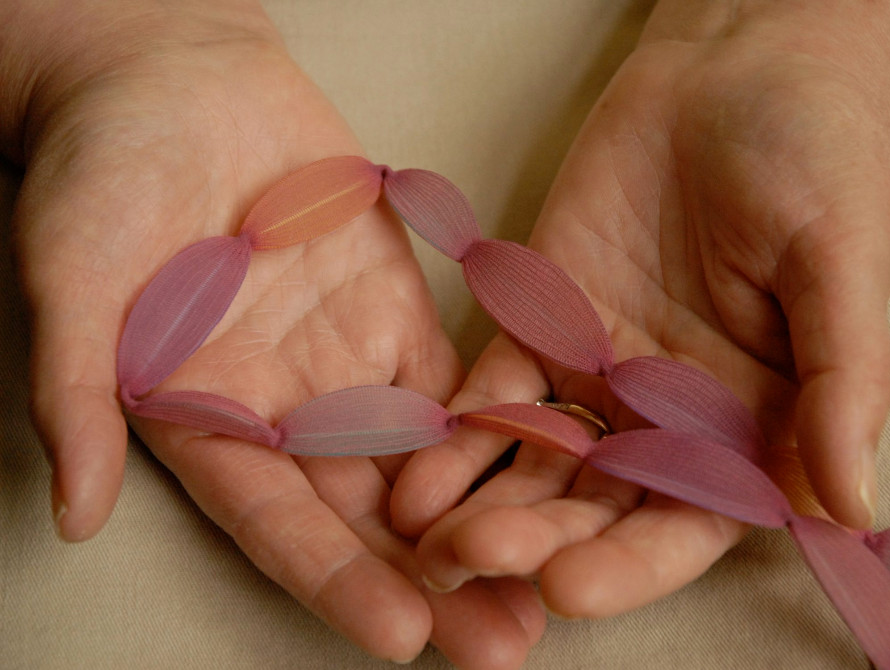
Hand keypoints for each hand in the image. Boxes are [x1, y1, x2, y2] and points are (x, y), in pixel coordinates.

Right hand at [3, 1, 542, 664]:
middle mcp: (286, 411)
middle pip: (368, 515)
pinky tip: (556, 470)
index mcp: (211, 424)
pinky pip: (453, 380)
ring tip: (550, 578)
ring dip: (484, 521)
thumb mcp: (71, 282)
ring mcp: (348, 362)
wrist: (175, 86)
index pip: (279, 524)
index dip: (337, 581)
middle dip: (434, 580)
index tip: (400, 636)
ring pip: (424, 464)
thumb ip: (78, 391)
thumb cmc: (104, 180)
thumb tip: (70, 512)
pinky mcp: (398, 312)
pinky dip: (501, 427)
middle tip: (501, 643)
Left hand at [393, 0, 889, 617]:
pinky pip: (496, 389)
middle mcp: (671, 419)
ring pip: (538, 460)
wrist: (737, 74)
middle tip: (470, 558)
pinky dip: (456, 430)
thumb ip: (844, 382)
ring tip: (423, 536)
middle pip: (598, 505)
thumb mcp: (843, 262)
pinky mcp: (542, 325)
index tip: (569, 587)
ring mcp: (600, 375)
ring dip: (482, 500)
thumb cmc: (818, 161)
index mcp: (754, 425)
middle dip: (537, 538)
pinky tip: (411, 466)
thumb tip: (852, 507)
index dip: (633, 563)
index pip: (691, 520)